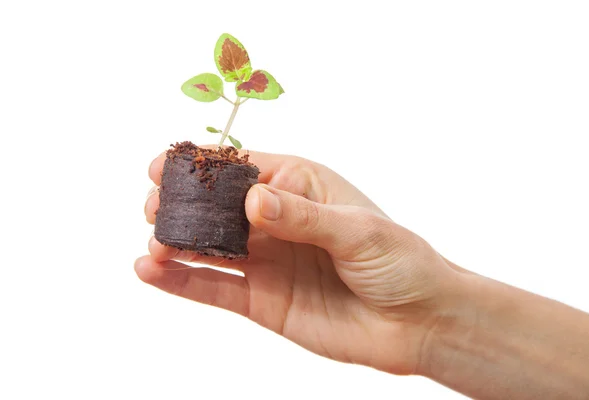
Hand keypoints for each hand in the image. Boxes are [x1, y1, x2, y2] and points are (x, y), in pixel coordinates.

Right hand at [137, 148, 462, 374]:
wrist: (417, 323)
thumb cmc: (400, 263)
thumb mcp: (357, 232)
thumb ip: (302, 217)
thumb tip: (251, 201)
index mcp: (301, 188)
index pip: (243, 170)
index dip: (203, 167)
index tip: (164, 166)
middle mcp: (277, 221)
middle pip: (217, 208)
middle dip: (183, 205)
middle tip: (154, 208)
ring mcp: (268, 261)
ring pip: (210, 248)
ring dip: (176, 244)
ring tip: (154, 244)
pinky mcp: (263, 300)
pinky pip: (215, 288)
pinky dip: (182, 282)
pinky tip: (153, 272)